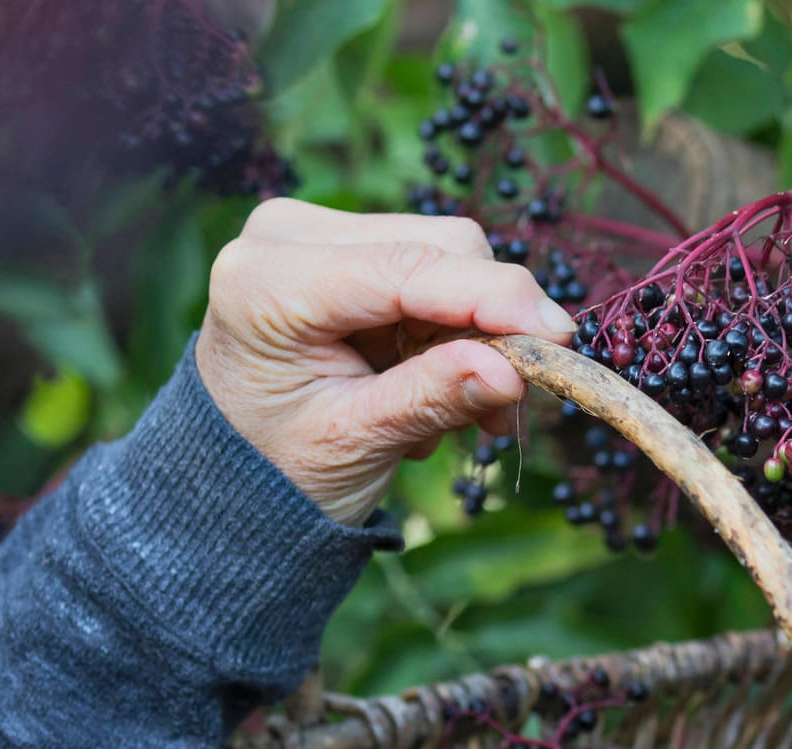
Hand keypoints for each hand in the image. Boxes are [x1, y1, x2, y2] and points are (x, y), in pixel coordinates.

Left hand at [196, 200, 577, 524]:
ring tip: (461, 410)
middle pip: (439, 247)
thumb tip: (514, 372)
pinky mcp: (342, 244)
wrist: (230, 472)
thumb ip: (433, 398)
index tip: (561, 338)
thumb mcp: (355, 442)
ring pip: (448, 253)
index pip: (408, 268)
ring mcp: (314, 232)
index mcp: (266, 282)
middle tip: (504, 407)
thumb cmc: (278, 467)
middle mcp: (285, 235)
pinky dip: (454, 327)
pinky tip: (439, 381)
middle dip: (490, 323)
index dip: (495, 298)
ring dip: (476, 331)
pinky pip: (434, 266)